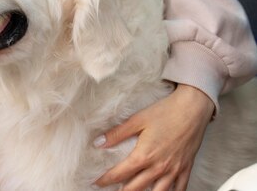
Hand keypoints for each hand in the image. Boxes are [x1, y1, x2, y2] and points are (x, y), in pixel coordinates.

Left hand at [93, 84, 214, 190]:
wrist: (193, 109)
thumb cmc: (165, 112)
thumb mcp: (137, 120)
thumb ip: (117, 134)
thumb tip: (98, 143)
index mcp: (144, 155)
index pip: (120, 174)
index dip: (106, 179)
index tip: (97, 182)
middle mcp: (159, 167)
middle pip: (136, 188)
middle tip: (112, 190)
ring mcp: (174, 170)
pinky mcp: (186, 169)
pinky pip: (179, 189)